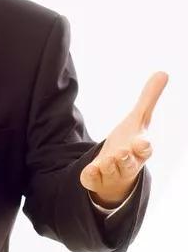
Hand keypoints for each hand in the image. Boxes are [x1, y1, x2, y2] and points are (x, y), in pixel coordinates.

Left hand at [79, 71, 167, 207]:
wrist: (116, 173)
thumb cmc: (130, 142)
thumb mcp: (138, 119)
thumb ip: (149, 98)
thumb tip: (163, 72)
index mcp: (138, 149)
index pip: (145, 150)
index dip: (144, 147)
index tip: (142, 142)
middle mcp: (127, 163)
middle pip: (128, 163)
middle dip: (124, 158)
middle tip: (119, 152)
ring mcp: (111, 172)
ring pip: (110, 171)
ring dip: (107, 165)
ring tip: (105, 161)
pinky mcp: (96, 178)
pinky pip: (92, 179)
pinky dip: (90, 176)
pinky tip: (88, 171)